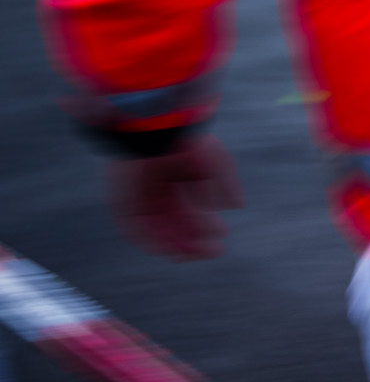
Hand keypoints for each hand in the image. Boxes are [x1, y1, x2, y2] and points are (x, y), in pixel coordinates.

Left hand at [109, 136, 242, 259]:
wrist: (154, 125)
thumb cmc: (185, 139)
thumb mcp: (216, 161)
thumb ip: (226, 183)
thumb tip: (236, 206)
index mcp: (177, 177)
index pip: (190, 210)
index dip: (204, 227)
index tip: (220, 238)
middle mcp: (157, 189)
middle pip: (174, 224)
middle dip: (193, 240)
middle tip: (213, 251)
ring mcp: (138, 196)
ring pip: (155, 230)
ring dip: (174, 246)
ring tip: (194, 256)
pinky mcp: (122, 201)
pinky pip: (135, 229)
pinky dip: (151, 243)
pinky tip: (170, 251)